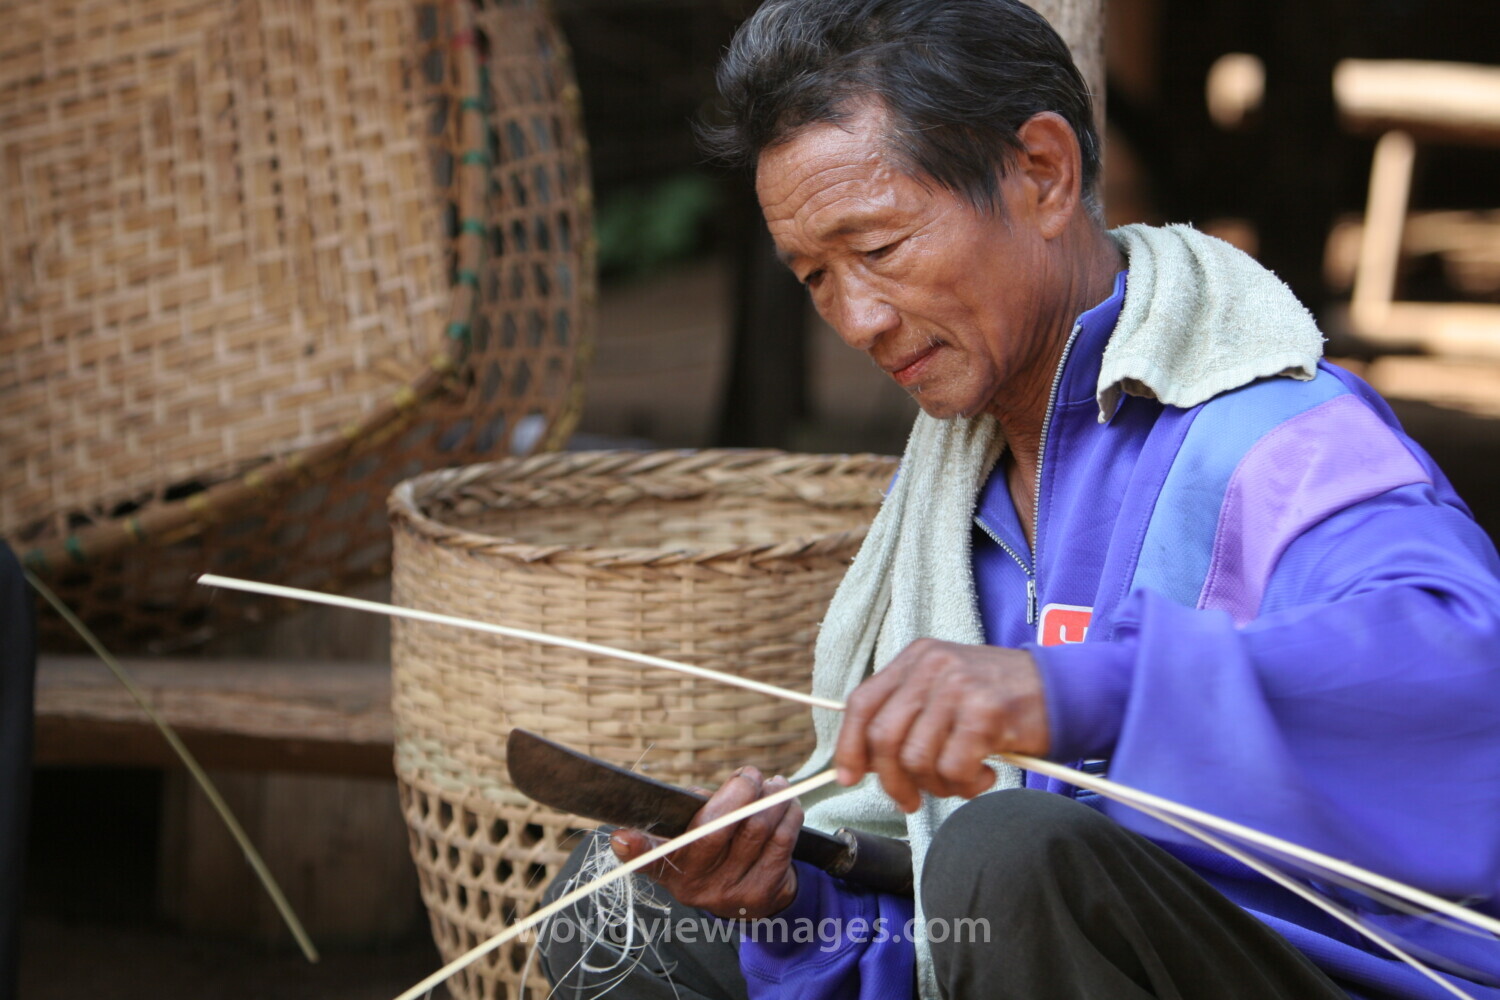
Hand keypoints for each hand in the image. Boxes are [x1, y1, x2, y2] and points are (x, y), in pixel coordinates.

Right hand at [610, 767, 800, 918]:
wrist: (753, 900)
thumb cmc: (718, 851)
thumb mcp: (697, 834)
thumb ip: (700, 810)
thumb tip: (732, 786)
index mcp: (667, 866)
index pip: (646, 858)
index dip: (634, 848)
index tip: (621, 836)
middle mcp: (692, 885)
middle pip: (714, 829)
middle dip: (739, 790)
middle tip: (750, 774)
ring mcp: (727, 893)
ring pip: (755, 829)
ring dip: (771, 797)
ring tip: (775, 785)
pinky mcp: (761, 894)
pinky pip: (781, 841)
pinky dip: (788, 814)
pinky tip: (787, 804)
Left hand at [834, 639, 1049, 811]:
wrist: (1065, 689)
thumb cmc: (1002, 700)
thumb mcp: (947, 690)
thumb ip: (908, 716)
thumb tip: (864, 763)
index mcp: (916, 658)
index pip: (862, 703)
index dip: (850, 745)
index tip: (850, 776)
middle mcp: (932, 666)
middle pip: (884, 737)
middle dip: (892, 781)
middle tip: (912, 799)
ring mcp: (958, 686)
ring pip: (917, 758)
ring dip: (936, 785)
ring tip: (960, 780)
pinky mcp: (985, 711)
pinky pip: (953, 768)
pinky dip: (965, 785)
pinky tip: (984, 776)